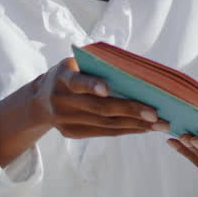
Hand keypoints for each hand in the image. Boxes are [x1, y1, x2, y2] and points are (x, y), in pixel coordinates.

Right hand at [30, 57, 169, 137]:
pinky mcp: (72, 133)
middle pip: (99, 108)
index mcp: (62, 76)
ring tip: (158, 124)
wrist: (39, 100)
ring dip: (134, 124)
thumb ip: (98, 65)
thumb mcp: (76, 63)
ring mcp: (65, 120)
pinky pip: (103, 132)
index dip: (92, 85)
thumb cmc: (69, 73)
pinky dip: (126, 129)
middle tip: (155, 113)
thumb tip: (137, 72)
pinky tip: (144, 128)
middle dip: (130, 110)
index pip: (77, 82)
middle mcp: (61, 100)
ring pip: (105, 123)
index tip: (107, 89)